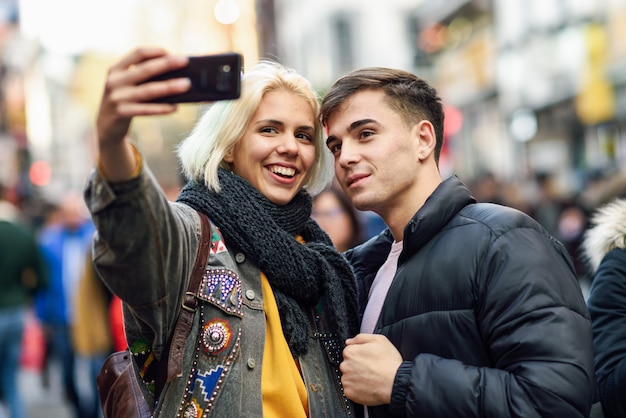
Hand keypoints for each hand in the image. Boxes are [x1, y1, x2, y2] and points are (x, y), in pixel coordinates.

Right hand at [95, 47, 190, 179]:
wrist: (106, 126)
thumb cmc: (125, 101)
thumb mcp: (128, 85)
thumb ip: (144, 77)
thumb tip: (178, 73)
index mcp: (116, 68)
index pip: (138, 53)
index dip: (157, 51)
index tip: (174, 54)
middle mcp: (114, 81)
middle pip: (145, 69)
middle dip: (167, 64)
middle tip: (185, 62)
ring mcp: (116, 97)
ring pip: (148, 90)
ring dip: (170, 87)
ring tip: (187, 85)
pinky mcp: (121, 113)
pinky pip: (146, 110)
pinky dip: (162, 108)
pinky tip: (175, 107)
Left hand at [340, 333, 402, 405]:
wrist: (395, 383)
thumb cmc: (389, 362)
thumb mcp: (378, 340)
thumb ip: (361, 338)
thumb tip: (349, 341)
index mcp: (350, 352)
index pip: (349, 352)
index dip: (360, 355)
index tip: (368, 359)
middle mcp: (345, 366)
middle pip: (348, 365)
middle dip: (357, 367)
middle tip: (371, 369)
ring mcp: (347, 380)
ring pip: (349, 378)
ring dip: (357, 378)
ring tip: (371, 378)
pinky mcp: (349, 393)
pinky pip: (350, 390)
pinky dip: (357, 389)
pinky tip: (368, 386)